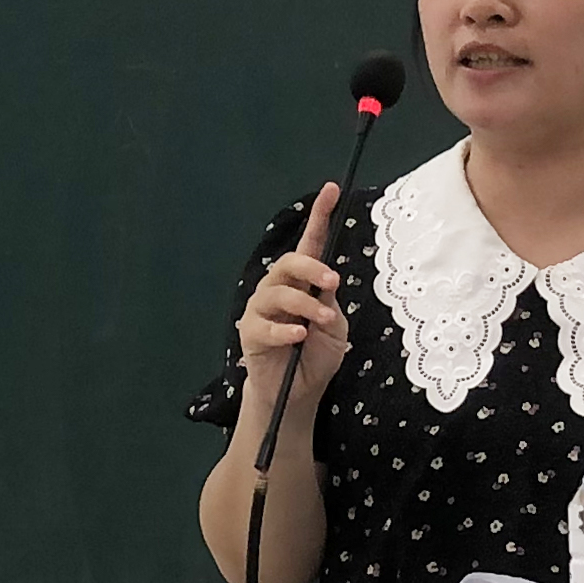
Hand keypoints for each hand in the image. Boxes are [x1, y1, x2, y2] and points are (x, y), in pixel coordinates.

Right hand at [236, 181, 348, 416]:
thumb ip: (327, 300)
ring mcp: (261, 309)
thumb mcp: (334, 325)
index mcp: (302, 283)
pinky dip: (286, 329)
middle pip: (288, 263)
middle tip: (332, 282)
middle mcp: (278, 289)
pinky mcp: (250, 332)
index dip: (319, 216)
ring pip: (277, 292)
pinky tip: (299, 336)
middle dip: (310, 268)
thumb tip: (327, 279)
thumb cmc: (317, 355)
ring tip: (322, 322)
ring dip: (305, 305)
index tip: (332, 190)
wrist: (299, 392)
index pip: (309, 244)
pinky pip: (265, 324)